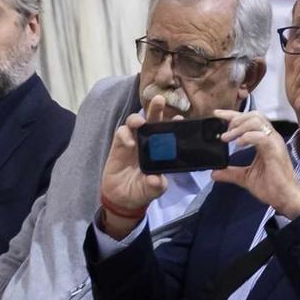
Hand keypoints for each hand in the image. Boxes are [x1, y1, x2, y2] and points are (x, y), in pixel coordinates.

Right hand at [97, 98, 173, 235]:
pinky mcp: (118, 146)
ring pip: (135, 123)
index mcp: (162, 150)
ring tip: (140, 123)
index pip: (170, 133)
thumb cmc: (143, 190)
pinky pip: (121, 133)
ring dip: (137, 119)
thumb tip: (156, 180)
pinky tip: (130, 143)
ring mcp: (133, 142)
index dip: (174, 124)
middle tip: (160, 100)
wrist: (123, 198)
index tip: (181, 118)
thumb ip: (156, 185)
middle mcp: (149, 142)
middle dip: (156, 109)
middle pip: (153, 121)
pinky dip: (125, 135)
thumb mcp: (153, 190)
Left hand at [210, 110, 299, 219]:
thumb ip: (230, 172)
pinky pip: (261, 137)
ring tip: (228, 138)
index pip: (249, 120)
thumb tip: (214, 173)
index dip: (232, 115)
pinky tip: (238, 144)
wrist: (284, 198)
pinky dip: (247, 137)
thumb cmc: (272, 187)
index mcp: (265, 141)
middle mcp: (271, 138)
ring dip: (239, 127)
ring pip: (257, 121)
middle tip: (224, 134)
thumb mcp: (246, 178)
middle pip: (254, 115)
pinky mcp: (275, 150)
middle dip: (235, 119)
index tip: (217, 115)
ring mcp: (274, 143)